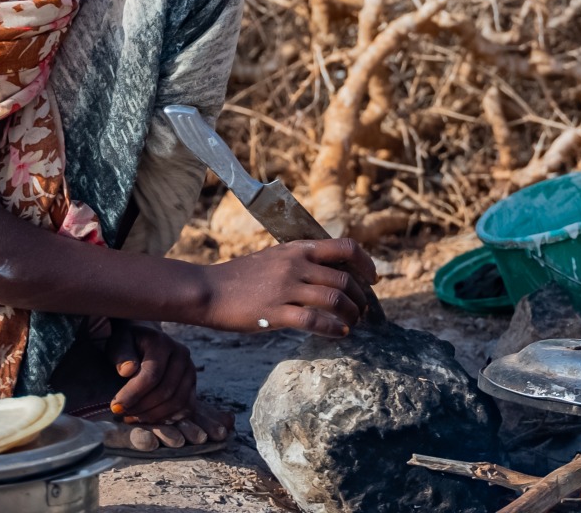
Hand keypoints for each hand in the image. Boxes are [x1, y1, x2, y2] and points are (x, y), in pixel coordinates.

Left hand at [105, 323, 197, 424]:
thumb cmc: (128, 343)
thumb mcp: (118, 342)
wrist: (145, 340)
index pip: (152, 375)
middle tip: (121, 414)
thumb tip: (127, 370)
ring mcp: (190, 370)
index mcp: (162, 342)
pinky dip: (167, 418)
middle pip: (166, 391)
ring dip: (153, 415)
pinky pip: (186, 407)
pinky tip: (147, 418)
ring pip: (178, 402)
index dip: (133, 394)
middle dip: (141, 408)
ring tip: (132, 417)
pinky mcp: (192, 384)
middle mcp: (181, 354)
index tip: (115, 406)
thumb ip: (121, 354)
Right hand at [195, 238, 378, 336]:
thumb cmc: (240, 277)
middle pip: (345, 279)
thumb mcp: (275, 258)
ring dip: (351, 314)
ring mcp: (286, 288)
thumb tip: (331, 275)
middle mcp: (296, 264)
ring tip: (352, 323)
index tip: (373, 279)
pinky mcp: (276, 312)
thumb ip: (301, 262)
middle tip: (362, 310)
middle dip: (360, 298)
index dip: (366, 263)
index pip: (345, 247)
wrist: (208, 290)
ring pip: (335, 299)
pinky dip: (333, 328)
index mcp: (297, 248)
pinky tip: (339, 333)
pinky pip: (314, 320)